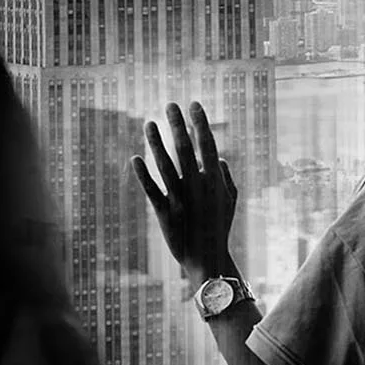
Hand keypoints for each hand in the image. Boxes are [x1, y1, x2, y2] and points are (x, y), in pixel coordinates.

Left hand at [132, 103, 237, 291]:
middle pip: (186, 149)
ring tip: (149, 123)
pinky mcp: (165, 214)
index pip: (207, 145)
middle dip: (178, 125)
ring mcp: (181, 200)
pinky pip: (152, 190)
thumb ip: (225, 176)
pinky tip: (135, 157)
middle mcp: (198, 187)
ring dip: (157, 143)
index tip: (193, 104)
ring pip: (167, 166)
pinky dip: (143, 174)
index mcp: (214, 181)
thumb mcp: (229, 200)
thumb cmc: (218, 227)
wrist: (207, 260)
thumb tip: (216, 156)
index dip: (200, 123)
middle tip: (170, 104)